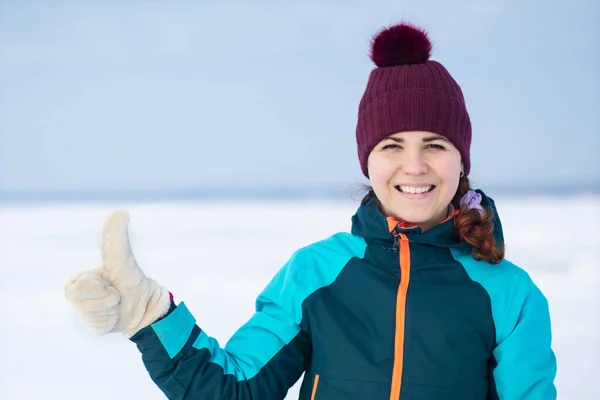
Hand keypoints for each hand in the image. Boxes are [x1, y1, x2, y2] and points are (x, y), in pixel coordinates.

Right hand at [65, 210, 170, 337]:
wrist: (148, 310)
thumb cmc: (134, 283)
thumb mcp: (122, 261)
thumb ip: (115, 240)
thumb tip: (121, 211)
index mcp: (81, 278)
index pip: (79, 285)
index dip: (99, 287)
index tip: (112, 284)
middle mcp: (79, 294)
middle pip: (80, 300)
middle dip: (104, 299)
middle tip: (116, 296)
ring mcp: (86, 312)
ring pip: (89, 313)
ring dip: (109, 310)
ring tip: (117, 305)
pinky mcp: (93, 327)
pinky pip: (97, 326)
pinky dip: (110, 322)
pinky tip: (116, 318)